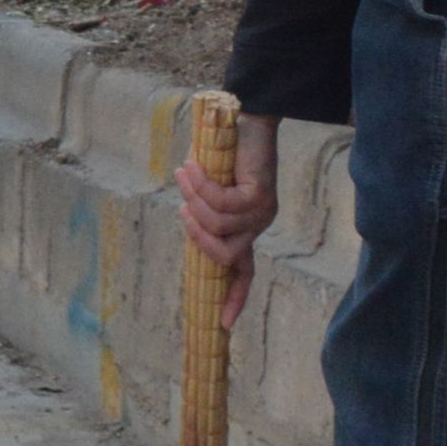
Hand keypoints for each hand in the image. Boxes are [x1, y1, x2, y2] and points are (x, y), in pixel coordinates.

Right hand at [172, 111, 280, 326]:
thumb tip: (189, 219)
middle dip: (197, 235)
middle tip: (183, 208)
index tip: (225, 325)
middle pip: (226, 256)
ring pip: (219, 226)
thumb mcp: (208, 188)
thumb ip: (201, 209)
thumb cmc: (223, 153)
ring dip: (195, 200)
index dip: (234, 298)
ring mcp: (262, 212)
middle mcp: (258, 226)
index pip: (243, 272)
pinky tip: (193, 167)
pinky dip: (201, 186)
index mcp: (245, 230)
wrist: (246, 120)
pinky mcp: (261, 194)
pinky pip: (222, 203)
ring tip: (187, 174)